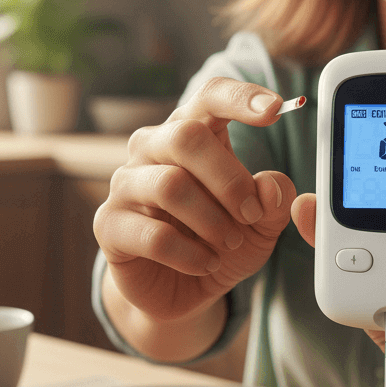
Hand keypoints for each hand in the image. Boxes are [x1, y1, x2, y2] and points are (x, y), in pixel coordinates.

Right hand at [93, 77, 296, 324]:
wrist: (182, 289)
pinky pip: (153, 235)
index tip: (276, 109)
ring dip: (212, 220)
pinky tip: (207, 264)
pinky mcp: (109, 224)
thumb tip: (270, 186)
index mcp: (191, 132)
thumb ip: (274, 200)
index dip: (240, 97)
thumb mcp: (262, 223)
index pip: (209, 97)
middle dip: (229, 179)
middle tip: (252, 214)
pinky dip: (191, 254)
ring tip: (230, 242)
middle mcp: (152, 148)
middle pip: (185, 137)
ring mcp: (125, 184)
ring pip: (170, 184)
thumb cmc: (221, 240)